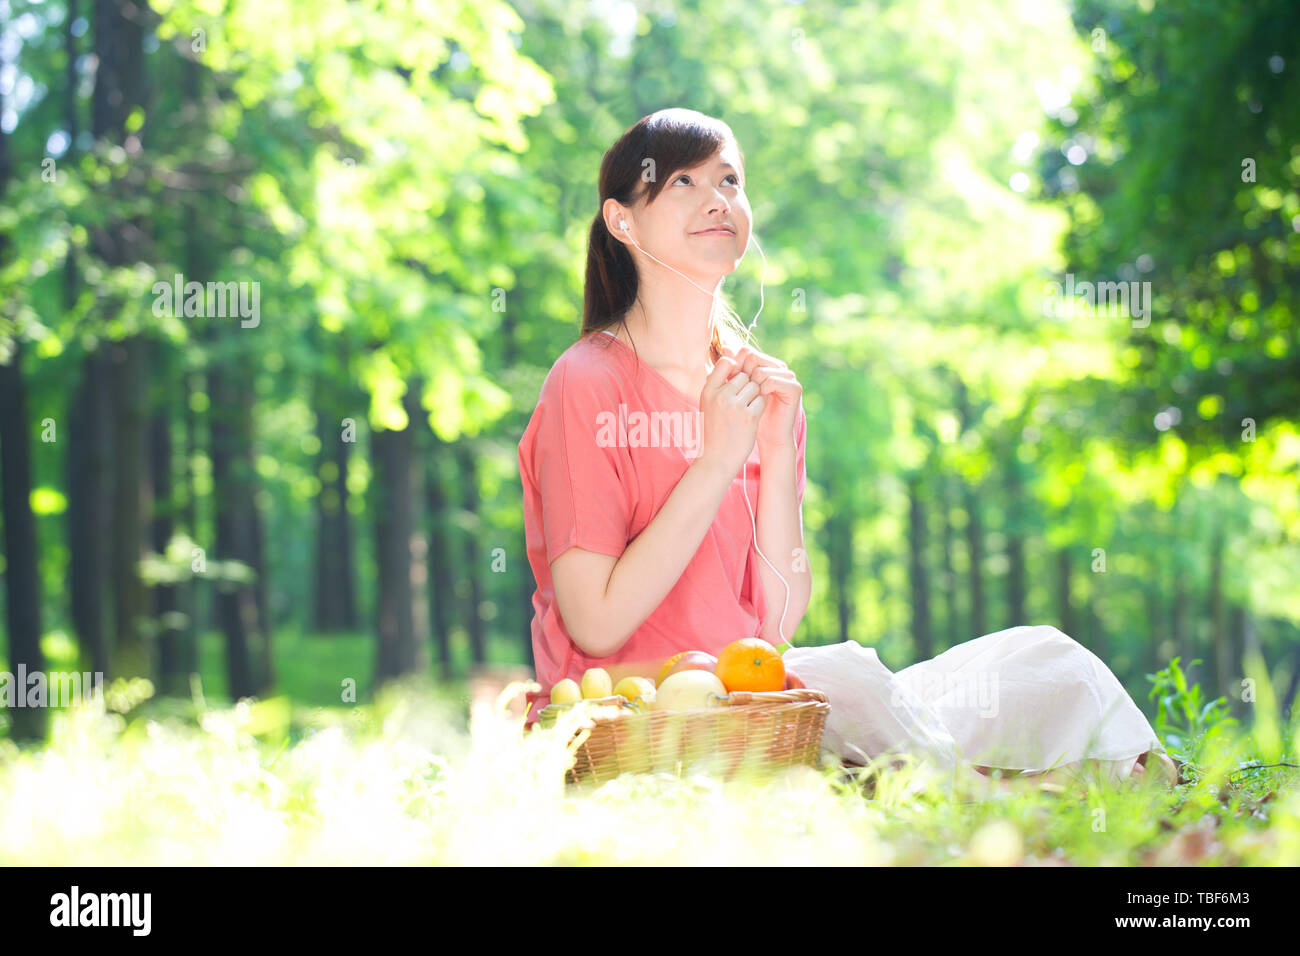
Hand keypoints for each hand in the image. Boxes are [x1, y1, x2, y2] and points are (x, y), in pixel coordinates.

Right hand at [696, 352, 765, 479]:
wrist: (717, 459)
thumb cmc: (714, 430)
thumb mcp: (708, 404)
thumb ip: (718, 383)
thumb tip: (732, 356)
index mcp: (707, 391)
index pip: (726, 362)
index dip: (736, 368)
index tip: (737, 381)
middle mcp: (720, 396)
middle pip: (744, 375)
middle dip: (748, 386)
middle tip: (743, 402)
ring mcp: (734, 406)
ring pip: (755, 387)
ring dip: (755, 396)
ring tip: (746, 411)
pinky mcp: (748, 417)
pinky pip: (761, 400)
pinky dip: (760, 408)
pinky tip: (751, 418)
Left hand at [721, 345, 800, 451]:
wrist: (765, 435)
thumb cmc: (747, 413)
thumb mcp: (736, 390)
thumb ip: (731, 370)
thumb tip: (726, 347)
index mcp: (765, 364)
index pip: (746, 351)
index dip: (735, 365)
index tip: (730, 382)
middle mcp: (778, 367)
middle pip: (753, 356)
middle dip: (742, 374)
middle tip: (740, 392)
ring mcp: (788, 376)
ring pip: (761, 369)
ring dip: (751, 385)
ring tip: (750, 398)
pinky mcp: (794, 387)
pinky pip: (772, 380)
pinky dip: (763, 390)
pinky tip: (760, 400)